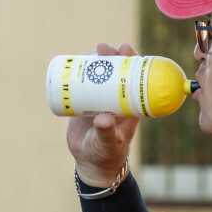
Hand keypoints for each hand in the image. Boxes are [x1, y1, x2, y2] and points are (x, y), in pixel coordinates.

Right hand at [66, 42, 141, 186]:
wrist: (91, 163)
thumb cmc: (106, 155)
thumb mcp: (107, 143)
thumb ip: (106, 132)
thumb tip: (103, 118)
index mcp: (130, 104)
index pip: (136, 76)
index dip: (132, 59)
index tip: (125, 49)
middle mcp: (117, 97)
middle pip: (116, 69)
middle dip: (111, 54)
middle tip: (103, 48)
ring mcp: (101, 98)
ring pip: (100, 72)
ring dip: (95, 58)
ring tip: (88, 53)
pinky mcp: (86, 101)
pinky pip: (83, 82)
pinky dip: (80, 70)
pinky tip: (75, 61)